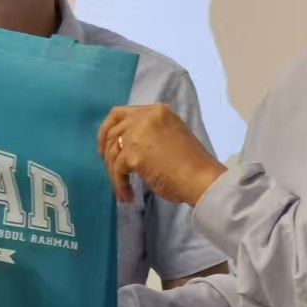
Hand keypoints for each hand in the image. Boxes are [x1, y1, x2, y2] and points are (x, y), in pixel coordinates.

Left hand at [97, 105, 225, 205]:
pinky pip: (117, 170)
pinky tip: (127, 195)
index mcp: (158, 111)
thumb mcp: (171, 136)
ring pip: (113, 152)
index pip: (121, 113)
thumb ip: (151, 134)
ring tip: (124, 190)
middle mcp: (146, 117)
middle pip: (112, 130)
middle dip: (107, 151)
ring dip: (114, 173)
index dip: (108, 130)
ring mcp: (139, 134)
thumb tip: (126, 146)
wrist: (201, 179)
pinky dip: (119, 185)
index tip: (106, 146)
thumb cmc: (193, 165)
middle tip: (109, 167)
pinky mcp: (133, 153)